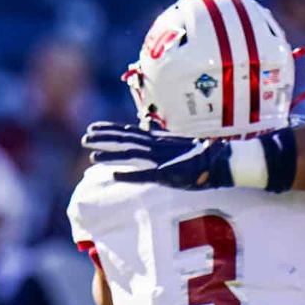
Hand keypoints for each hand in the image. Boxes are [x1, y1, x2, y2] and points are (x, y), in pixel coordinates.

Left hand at [81, 121, 233, 188]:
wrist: (219, 161)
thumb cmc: (197, 155)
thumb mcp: (173, 143)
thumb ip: (159, 137)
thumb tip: (147, 129)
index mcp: (156, 139)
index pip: (128, 132)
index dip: (109, 129)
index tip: (91, 128)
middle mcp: (155, 146)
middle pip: (125, 140)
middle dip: (104, 138)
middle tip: (84, 138)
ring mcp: (160, 158)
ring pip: (131, 154)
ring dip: (111, 155)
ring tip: (92, 155)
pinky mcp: (167, 173)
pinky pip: (145, 174)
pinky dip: (129, 174)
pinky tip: (114, 176)